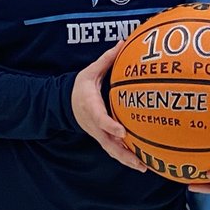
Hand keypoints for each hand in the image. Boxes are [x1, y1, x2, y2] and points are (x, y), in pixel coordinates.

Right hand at [71, 45, 145, 172]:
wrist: (65, 103)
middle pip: (108, 142)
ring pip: (111, 150)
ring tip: (143, 167)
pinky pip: (113, 150)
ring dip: (126, 160)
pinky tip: (140, 163)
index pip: (99, 118)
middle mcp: (93, 124)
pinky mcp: (101, 138)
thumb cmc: (81, 87)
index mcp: (90, 106)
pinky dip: (125, 157)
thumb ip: (106, 59)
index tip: (122, 132)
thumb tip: (123, 42)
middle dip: (123, 152)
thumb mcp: (90, 71)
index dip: (110, 126)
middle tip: (139, 160)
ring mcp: (97, 133)